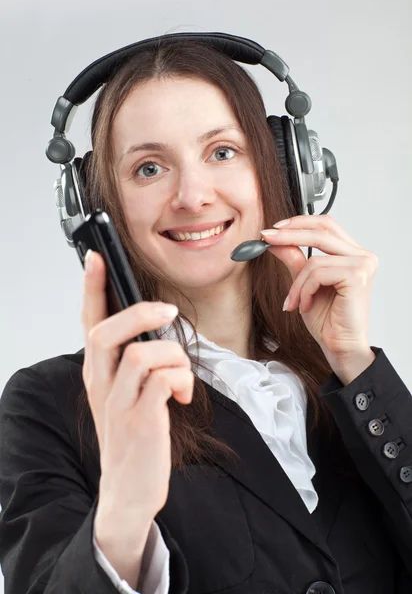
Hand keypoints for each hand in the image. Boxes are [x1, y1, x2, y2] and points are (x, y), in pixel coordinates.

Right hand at [80, 250, 193, 525]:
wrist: (129, 490)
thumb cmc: (132, 435)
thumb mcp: (122, 394)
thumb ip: (129, 362)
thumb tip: (154, 327)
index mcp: (97, 373)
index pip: (89, 323)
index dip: (92, 289)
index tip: (96, 257)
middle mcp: (101, 385)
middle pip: (107, 332)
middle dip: (140, 312)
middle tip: (168, 311)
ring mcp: (118, 404)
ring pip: (141, 354)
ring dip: (173, 356)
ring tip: (181, 376)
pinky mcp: (141, 421)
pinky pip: (163, 382)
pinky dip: (181, 380)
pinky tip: (183, 397)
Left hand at [260, 214, 378, 365]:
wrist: (338, 347)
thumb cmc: (327, 320)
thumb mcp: (304, 284)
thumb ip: (294, 259)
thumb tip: (275, 240)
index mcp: (353, 254)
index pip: (326, 224)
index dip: (299, 222)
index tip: (273, 229)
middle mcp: (362, 256)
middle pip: (322, 230)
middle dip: (289, 234)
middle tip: (266, 238)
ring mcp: (363, 265)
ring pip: (314, 260)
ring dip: (297, 284)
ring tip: (294, 302)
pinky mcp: (357, 276)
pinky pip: (317, 274)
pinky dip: (305, 291)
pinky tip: (306, 306)